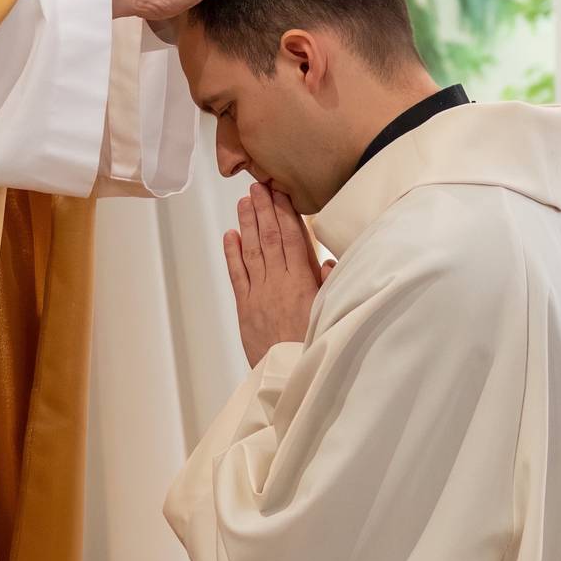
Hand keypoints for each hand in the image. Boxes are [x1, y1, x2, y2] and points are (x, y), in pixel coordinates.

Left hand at [225, 183, 321, 367]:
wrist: (290, 375)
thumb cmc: (314, 345)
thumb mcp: (329, 312)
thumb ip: (328, 285)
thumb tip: (325, 262)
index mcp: (303, 282)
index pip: (293, 239)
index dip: (285, 213)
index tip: (280, 193)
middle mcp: (279, 282)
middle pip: (270, 238)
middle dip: (264, 210)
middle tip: (257, 186)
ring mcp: (259, 293)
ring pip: (252, 250)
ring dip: (247, 224)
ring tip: (243, 202)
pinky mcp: (245, 306)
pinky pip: (237, 274)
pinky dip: (232, 253)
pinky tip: (230, 235)